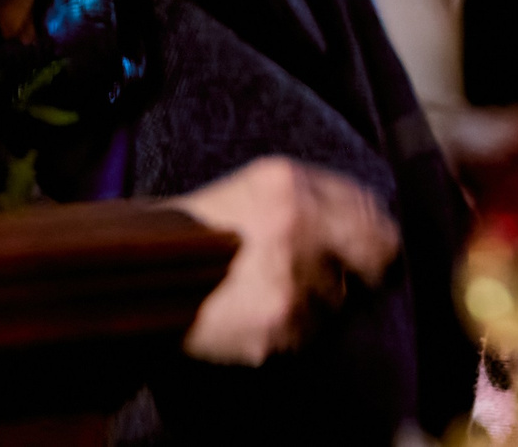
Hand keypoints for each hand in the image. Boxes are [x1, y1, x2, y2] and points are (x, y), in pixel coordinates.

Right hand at [171, 157, 399, 363]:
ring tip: (273, 291)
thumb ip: (319, 192)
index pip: (370, 212)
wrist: (139, 277)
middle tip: (347, 276)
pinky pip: (307, 333)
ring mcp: (287, 280)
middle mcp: (295, 227)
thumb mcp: (259, 185)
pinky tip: (259, 314)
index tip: (374, 248)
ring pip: (338, 300)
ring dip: (318, 300)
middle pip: (371, 258)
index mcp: (290, 185)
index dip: (377, 234)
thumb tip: (374, 216)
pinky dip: (291, 329)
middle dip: (363, 268)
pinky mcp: (275, 326)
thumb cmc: (205, 228)